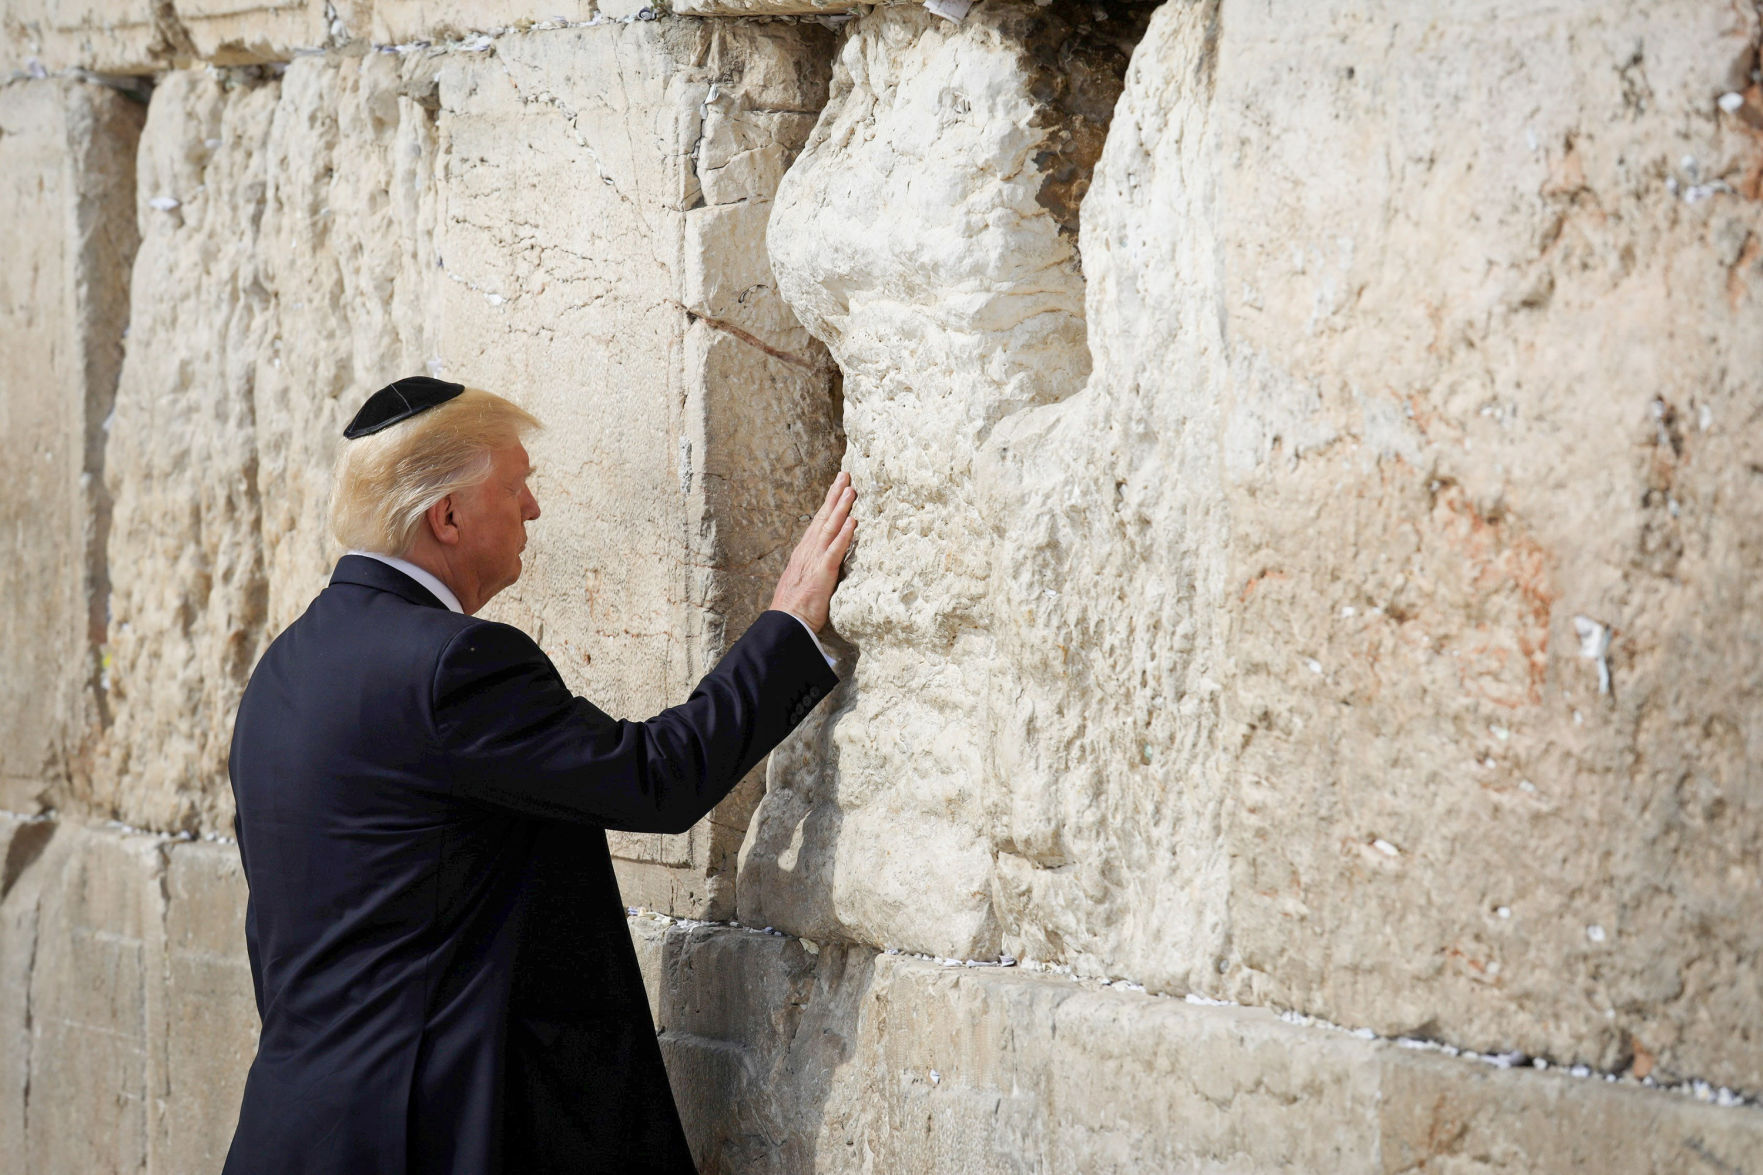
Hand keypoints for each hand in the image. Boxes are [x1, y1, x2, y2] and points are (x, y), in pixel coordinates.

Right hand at [770, 472, 856, 633]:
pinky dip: (844, 535)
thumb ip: (814, 570)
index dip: (829, 505)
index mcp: (804, 555)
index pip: (818, 524)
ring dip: (840, 508)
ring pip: (829, 529)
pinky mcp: (821, 574)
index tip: (838, 487)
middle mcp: (807, 553)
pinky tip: (853, 522)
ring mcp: (813, 562)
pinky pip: (834, 551)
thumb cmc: (796, 610)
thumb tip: (825, 564)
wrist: (785, 626)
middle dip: (834, 496)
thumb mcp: (804, 584)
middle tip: (845, 475)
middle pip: (822, 519)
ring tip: (851, 490)